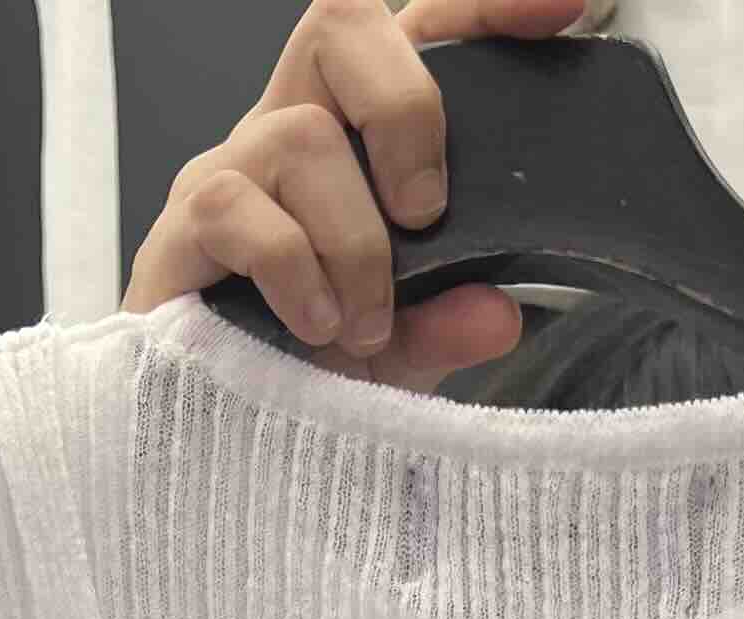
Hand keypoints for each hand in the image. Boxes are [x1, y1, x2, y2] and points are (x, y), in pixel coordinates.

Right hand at [125, 0, 581, 388]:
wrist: (215, 450)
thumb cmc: (300, 377)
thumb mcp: (400, 355)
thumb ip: (448, 325)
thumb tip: (500, 314)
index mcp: (355, 143)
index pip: (416, 37)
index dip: (483, 8)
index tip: (563, 4)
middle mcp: (288, 133)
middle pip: (340, 23)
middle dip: (404, 108)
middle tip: (426, 216)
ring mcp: (230, 173)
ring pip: (300, 134)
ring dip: (354, 243)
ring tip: (364, 327)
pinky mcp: (179, 230)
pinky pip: (233, 205)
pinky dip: (291, 270)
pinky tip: (313, 327)